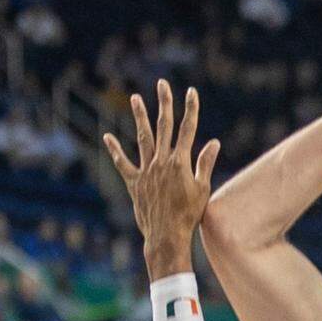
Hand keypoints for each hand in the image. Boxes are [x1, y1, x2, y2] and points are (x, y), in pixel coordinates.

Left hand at [104, 80, 219, 279]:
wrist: (166, 236)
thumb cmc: (188, 216)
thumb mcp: (202, 190)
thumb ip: (205, 164)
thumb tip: (214, 142)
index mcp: (180, 163)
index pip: (187, 130)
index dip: (190, 109)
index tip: (191, 92)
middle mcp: (161, 162)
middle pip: (164, 126)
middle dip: (164, 103)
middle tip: (162, 84)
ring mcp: (146, 171)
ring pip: (143, 138)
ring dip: (140, 117)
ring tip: (136, 98)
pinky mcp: (134, 183)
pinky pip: (123, 164)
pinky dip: (115, 150)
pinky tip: (107, 136)